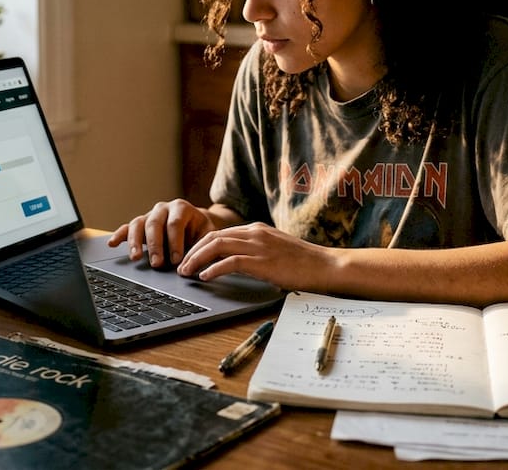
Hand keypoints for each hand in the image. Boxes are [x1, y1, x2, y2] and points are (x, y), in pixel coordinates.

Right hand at [107, 199, 214, 268]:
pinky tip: (112, 244)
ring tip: (136, 257)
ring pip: (138, 224)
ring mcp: (150, 215)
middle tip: (157, 263)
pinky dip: (119, 235)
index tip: (177, 260)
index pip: (175, 223)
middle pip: (155, 224)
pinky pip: (127, 228)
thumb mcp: (208, 235)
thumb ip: (205, 245)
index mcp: (181, 208)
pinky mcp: (140, 224)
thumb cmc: (202, 231)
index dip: (175, 242)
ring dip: (135, 242)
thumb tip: (201, 262)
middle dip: (155, 245)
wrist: (196, 224)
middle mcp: (163, 209)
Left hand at [176, 222, 332, 289]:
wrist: (325, 266)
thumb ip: (258, 251)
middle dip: (193, 251)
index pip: (221, 233)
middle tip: (182, 266)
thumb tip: (238, 263)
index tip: (191, 257)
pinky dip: (213, 269)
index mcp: (257, 229)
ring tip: (187, 272)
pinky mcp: (261, 261)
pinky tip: (205, 277)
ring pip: (216, 246)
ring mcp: (258, 246)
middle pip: (213, 237)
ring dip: (197, 259)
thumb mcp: (276, 250)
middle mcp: (255, 233)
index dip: (201, 245)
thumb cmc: (304, 263)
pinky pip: (229, 262)